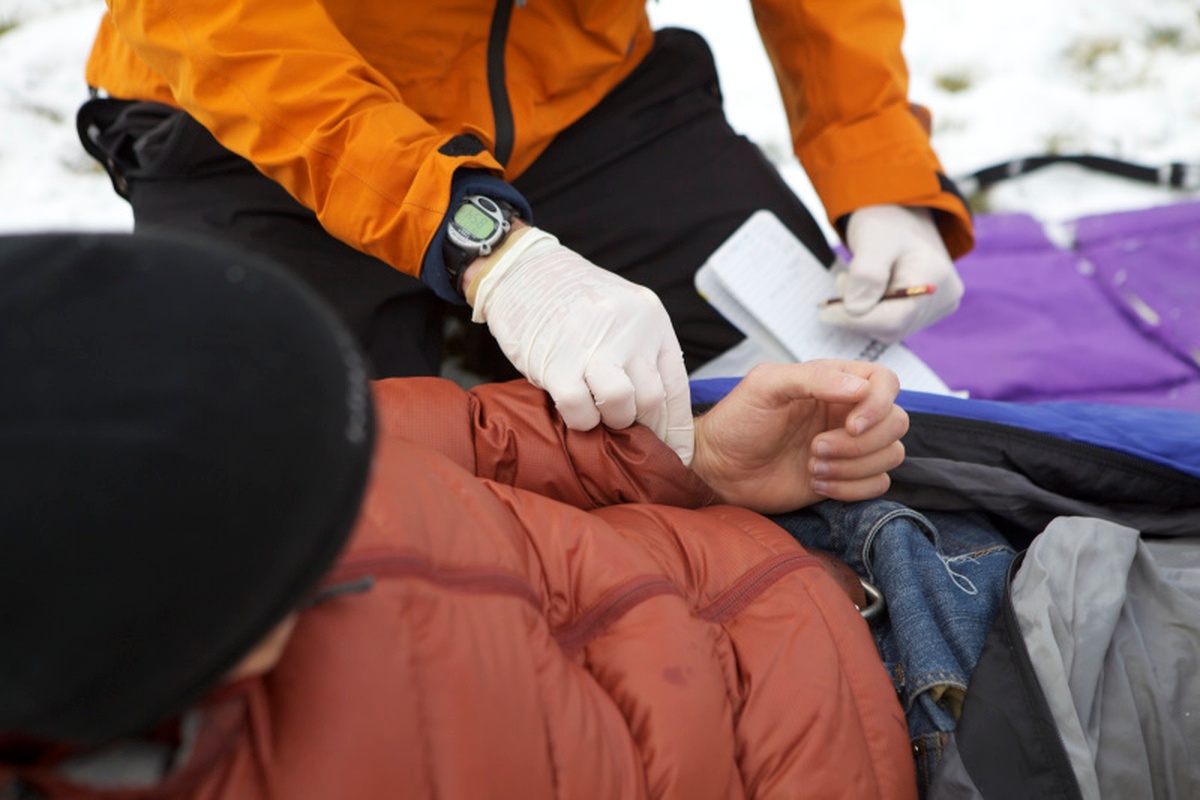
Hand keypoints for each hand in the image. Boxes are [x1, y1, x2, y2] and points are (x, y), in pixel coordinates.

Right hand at [470, 227, 694, 462]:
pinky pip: (580, 409)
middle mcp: (629, 329)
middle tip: (627, 433)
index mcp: (651, 318)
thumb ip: (641, 350)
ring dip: (611, 422)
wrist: (522, 269)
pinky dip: (580, 420)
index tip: (675, 455)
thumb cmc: (573, 298)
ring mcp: (593, 344)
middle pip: (652, 399)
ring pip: (622, 406)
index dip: (676, 428)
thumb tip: (656, 410)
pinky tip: (575, 410)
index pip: (676, 385)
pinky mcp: (557, 361)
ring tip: (599, 414)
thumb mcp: (622, 312)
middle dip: (641, 427)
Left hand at [689, 361, 908, 512]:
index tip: (850, 424)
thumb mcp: (766, 386)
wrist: (718, 469)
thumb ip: (813, 378)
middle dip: (860, 443)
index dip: (878, 404)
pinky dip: (852, 488)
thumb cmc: (737, 422)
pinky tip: (817, 484)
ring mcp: (848, 447)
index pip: (886, 382)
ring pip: (891, 455)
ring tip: (811, 466)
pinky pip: (878, 485)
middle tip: (815, 448)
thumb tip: (861, 388)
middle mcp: (847, 412)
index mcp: (834, 383)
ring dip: (853, 466)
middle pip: (896, 422)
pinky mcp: (845, 478)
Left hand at [819, 204, 962, 342]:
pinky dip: (873, 310)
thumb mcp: (872, 237)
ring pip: (889, 328)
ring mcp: (937, 307)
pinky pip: (893, 322)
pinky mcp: (926, 310)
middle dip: (858, 311)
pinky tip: (869, 288)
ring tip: (857, 278)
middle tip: (845, 280)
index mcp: (934, 279)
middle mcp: (943, 298)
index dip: (855, 320)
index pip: (892, 320)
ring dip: (864, 310)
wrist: (902, 212)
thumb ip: (866, 274)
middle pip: (891, 327)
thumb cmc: (887, 220)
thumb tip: (856, 310)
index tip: (826, 312)